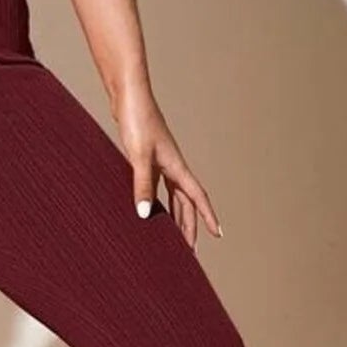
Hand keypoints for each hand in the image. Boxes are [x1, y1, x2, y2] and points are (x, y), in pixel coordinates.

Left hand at [115, 88, 221, 247]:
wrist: (128, 96)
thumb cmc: (137, 121)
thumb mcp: (139, 155)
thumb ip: (141, 185)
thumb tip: (144, 215)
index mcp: (176, 166)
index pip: (197, 197)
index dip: (208, 216)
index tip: (218, 234)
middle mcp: (172, 166)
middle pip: (186, 202)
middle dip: (190, 226)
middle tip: (191, 250)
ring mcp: (160, 162)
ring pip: (173, 196)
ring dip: (175, 216)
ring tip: (174, 237)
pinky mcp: (146, 158)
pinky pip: (158, 187)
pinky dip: (157, 201)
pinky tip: (149, 209)